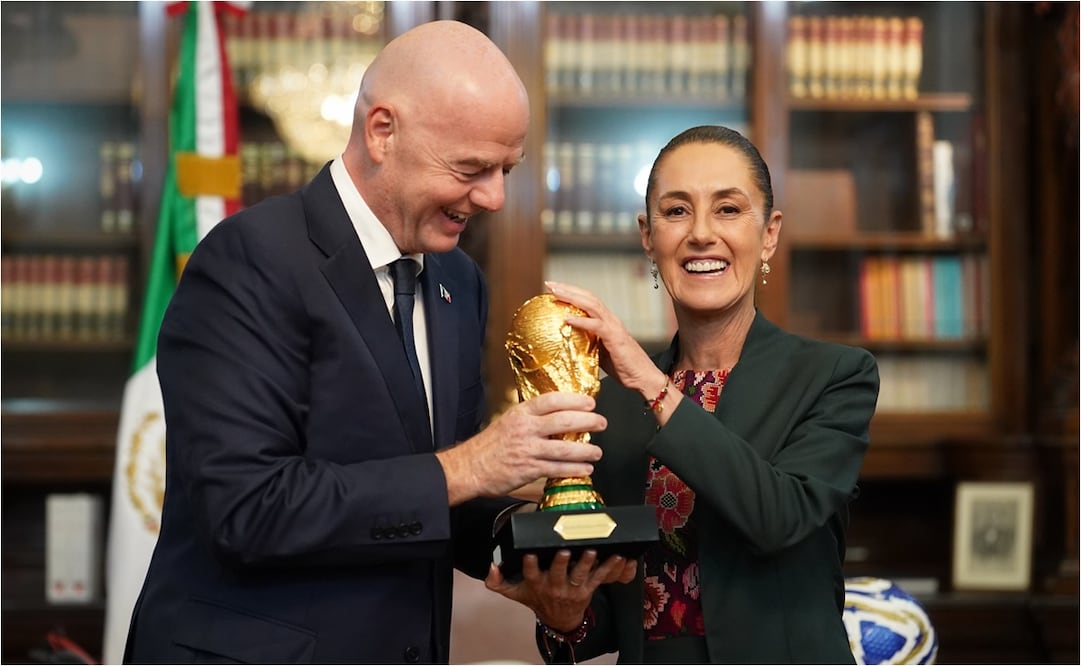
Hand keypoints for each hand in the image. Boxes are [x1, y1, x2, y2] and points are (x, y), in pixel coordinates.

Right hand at [436, 392, 605, 504]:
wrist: (469, 467)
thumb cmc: (489, 446)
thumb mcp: (508, 422)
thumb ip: (532, 418)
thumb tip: (559, 415)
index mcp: (521, 413)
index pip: (551, 400)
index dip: (574, 400)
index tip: (590, 402)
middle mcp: (525, 429)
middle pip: (563, 421)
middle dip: (588, 421)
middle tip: (601, 422)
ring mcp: (528, 450)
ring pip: (564, 448)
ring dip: (586, 450)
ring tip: (597, 451)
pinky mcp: (529, 469)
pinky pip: (557, 469)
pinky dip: (574, 469)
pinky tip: (584, 469)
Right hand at [484, 549, 637, 631]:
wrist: (558, 619)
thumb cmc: (536, 598)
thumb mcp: (514, 592)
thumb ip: (497, 581)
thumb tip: (491, 566)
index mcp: (536, 584)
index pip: (530, 574)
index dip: (529, 565)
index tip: (529, 554)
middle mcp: (554, 587)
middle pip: (557, 574)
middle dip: (560, 562)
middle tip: (563, 550)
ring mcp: (572, 589)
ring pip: (579, 575)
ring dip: (586, 563)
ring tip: (591, 551)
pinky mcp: (587, 589)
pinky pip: (599, 577)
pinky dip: (608, 567)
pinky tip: (616, 556)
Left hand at [545, 281, 664, 396]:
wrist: (644, 378)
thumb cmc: (623, 368)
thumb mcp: (599, 352)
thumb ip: (587, 343)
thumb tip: (566, 343)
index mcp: (607, 321)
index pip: (587, 301)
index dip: (571, 292)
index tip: (552, 289)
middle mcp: (611, 319)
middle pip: (588, 297)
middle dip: (568, 289)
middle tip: (550, 284)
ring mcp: (614, 327)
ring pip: (591, 305)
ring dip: (572, 298)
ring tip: (556, 293)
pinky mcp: (615, 338)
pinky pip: (596, 326)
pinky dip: (581, 321)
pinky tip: (567, 319)